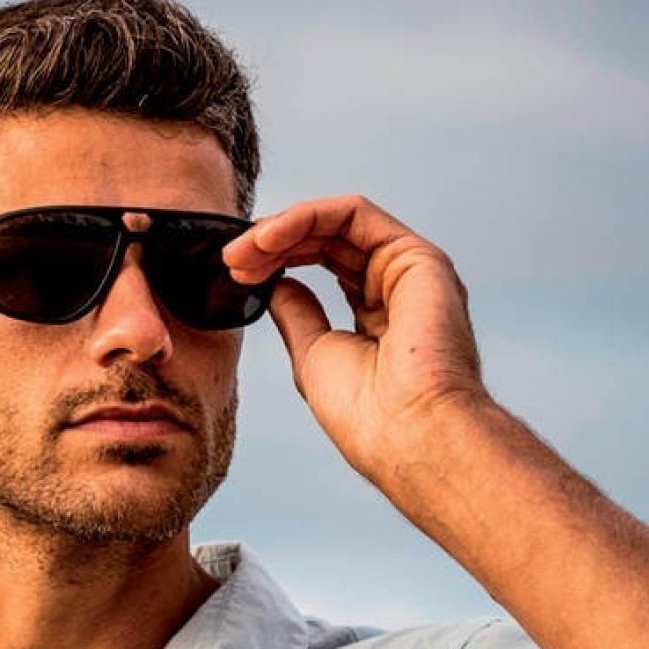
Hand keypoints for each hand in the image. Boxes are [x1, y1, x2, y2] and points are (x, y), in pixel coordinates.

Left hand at [223, 195, 487, 482]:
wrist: (406, 434)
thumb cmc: (365, 414)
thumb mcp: (313, 354)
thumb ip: (298, 313)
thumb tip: (279, 282)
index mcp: (378, 317)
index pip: (326, 265)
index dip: (279, 261)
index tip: (236, 273)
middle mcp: (398, 289)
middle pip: (329, 241)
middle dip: (273, 244)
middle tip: (232, 260)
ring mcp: (409, 271)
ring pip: (339, 222)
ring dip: (283, 229)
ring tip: (243, 251)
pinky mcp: (416, 257)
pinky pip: (354, 214)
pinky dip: (306, 218)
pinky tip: (269, 237)